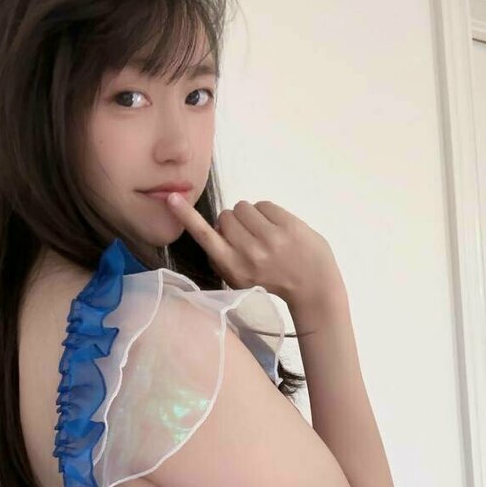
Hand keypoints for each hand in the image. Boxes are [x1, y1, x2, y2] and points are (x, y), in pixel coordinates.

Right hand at [166, 193, 346, 315]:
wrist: (313, 287)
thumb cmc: (273, 282)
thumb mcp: (241, 280)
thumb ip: (223, 258)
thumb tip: (214, 229)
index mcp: (233, 268)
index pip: (205, 237)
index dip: (186, 217)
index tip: (172, 199)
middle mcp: (248, 253)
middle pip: (226, 216)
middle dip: (233, 222)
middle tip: (248, 236)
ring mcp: (270, 238)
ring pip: (243, 207)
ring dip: (250, 215)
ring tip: (263, 232)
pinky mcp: (288, 225)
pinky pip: (264, 205)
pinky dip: (267, 213)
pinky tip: (277, 229)